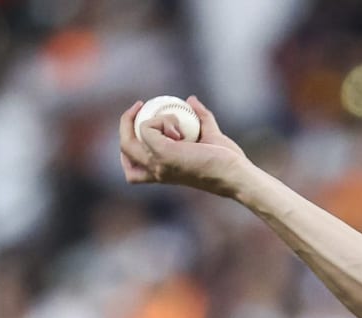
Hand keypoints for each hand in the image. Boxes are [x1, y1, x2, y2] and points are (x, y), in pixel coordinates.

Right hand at [119, 95, 246, 195]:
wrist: (236, 173)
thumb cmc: (228, 162)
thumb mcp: (211, 136)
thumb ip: (202, 117)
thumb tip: (191, 99)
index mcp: (165, 172)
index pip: (134, 169)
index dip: (130, 145)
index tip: (142, 123)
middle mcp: (158, 172)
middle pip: (125, 152)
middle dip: (125, 125)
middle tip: (139, 107)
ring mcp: (159, 165)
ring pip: (128, 142)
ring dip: (141, 121)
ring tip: (169, 117)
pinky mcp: (163, 154)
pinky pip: (147, 128)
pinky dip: (159, 119)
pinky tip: (179, 126)